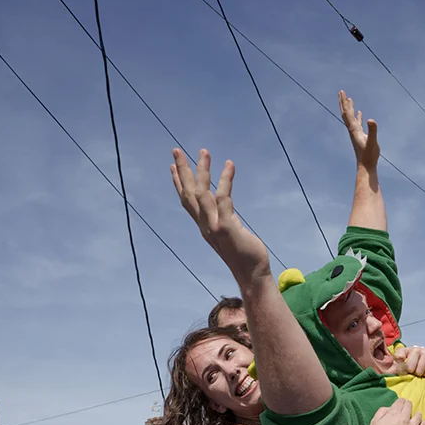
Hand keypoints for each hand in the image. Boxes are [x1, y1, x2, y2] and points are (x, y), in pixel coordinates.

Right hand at [170, 149, 269, 287]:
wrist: (251, 275)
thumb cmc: (245, 256)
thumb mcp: (230, 234)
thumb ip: (224, 219)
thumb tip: (225, 206)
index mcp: (204, 226)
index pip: (186, 201)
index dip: (178, 183)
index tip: (172, 166)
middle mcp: (204, 225)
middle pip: (188, 193)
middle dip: (182, 171)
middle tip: (176, 150)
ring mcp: (214, 226)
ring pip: (202, 193)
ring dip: (202, 170)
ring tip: (203, 151)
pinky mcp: (226, 227)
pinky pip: (223, 198)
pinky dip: (225, 180)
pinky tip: (229, 165)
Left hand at [340, 90, 378, 170]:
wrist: (366, 166)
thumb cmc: (369, 155)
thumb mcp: (372, 142)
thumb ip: (372, 130)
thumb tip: (370, 119)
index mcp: (354, 129)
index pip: (347, 113)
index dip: (345, 102)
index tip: (342, 92)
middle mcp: (352, 130)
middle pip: (346, 114)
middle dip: (343, 103)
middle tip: (341, 92)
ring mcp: (356, 133)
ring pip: (351, 118)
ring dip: (349, 108)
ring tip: (349, 100)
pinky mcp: (360, 136)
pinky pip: (357, 123)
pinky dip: (357, 117)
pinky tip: (360, 113)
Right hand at [368, 398, 424, 424]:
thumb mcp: (374, 421)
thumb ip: (382, 411)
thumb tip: (389, 408)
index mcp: (393, 413)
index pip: (400, 401)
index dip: (400, 401)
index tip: (401, 402)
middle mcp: (404, 418)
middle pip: (409, 406)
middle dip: (408, 405)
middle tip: (408, 405)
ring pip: (418, 416)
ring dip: (417, 413)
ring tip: (417, 414)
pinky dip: (423, 423)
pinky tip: (423, 422)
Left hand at [393, 345, 424, 378]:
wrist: (416, 357)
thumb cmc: (406, 359)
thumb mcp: (397, 359)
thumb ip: (395, 360)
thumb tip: (400, 358)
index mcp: (412, 349)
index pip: (408, 366)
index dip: (405, 372)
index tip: (404, 371)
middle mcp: (423, 350)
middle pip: (419, 371)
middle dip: (414, 374)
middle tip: (413, 371)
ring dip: (422, 375)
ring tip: (419, 372)